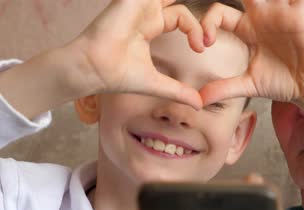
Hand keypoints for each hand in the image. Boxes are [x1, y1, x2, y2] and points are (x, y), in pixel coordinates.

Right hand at [72, 0, 203, 107]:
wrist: (95, 70)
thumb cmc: (118, 75)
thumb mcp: (158, 83)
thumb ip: (179, 91)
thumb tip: (199, 105)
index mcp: (150, 26)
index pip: (181, 17)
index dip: (196, 31)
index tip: (201, 49)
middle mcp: (145, 12)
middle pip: (177, 1)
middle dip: (194, 16)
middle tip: (208, 36)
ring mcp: (138, 4)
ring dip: (188, 11)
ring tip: (204, 24)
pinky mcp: (132, 0)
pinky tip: (185, 17)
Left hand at [198, 0, 303, 107]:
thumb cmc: (284, 83)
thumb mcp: (249, 85)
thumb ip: (223, 88)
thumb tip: (198, 100)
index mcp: (247, 28)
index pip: (220, 13)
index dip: (208, 24)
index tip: (204, 44)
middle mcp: (262, 16)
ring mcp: (281, 12)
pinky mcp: (299, 15)